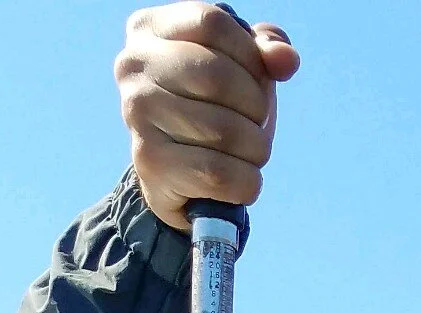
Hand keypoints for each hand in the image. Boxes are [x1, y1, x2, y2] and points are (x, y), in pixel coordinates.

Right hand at [116, 6, 299, 229]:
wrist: (180, 176)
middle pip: (218, 77)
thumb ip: (265, 50)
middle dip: (256, 106)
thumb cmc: (212, 108)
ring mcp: (137, 115)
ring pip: (224, 131)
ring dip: (256, 148)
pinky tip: (242, 180)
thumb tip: (287, 59)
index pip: (213, 23)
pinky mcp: (150, 164)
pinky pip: (219, 174)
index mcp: (150, 29)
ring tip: (249, 152)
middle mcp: (134, 66)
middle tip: (256, 122)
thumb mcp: (240, 66)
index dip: (251, 54)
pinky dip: (247, 182)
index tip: (259, 78)